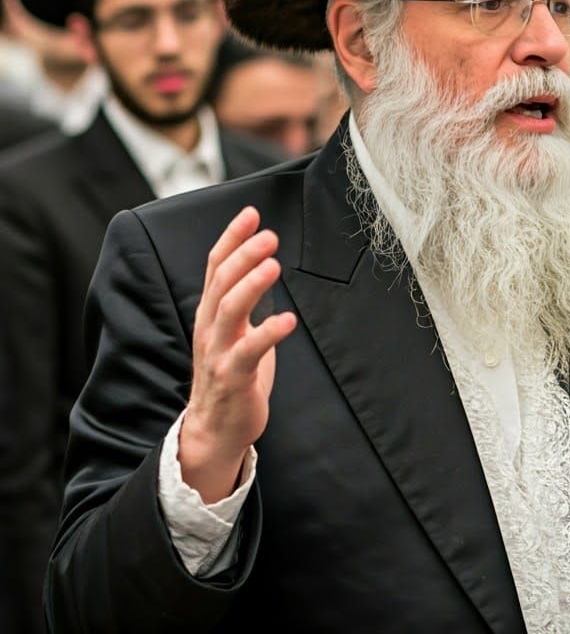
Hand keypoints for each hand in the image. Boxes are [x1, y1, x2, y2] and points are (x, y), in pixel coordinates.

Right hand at [179, 206, 296, 502]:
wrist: (215, 427)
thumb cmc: (233, 372)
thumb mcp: (235, 327)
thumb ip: (242, 296)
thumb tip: (262, 260)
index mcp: (211, 312)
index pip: (216, 266)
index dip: (232, 238)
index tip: (251, 213)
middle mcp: (210, 328)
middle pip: (221, 283)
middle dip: (243, 255)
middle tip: (268, 236)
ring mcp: (218, 352)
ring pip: (229, 311)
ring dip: (251, 286)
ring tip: (273, 266)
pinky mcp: (232, 377)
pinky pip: (248, 352)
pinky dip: (268, 333)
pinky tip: (289, 320)